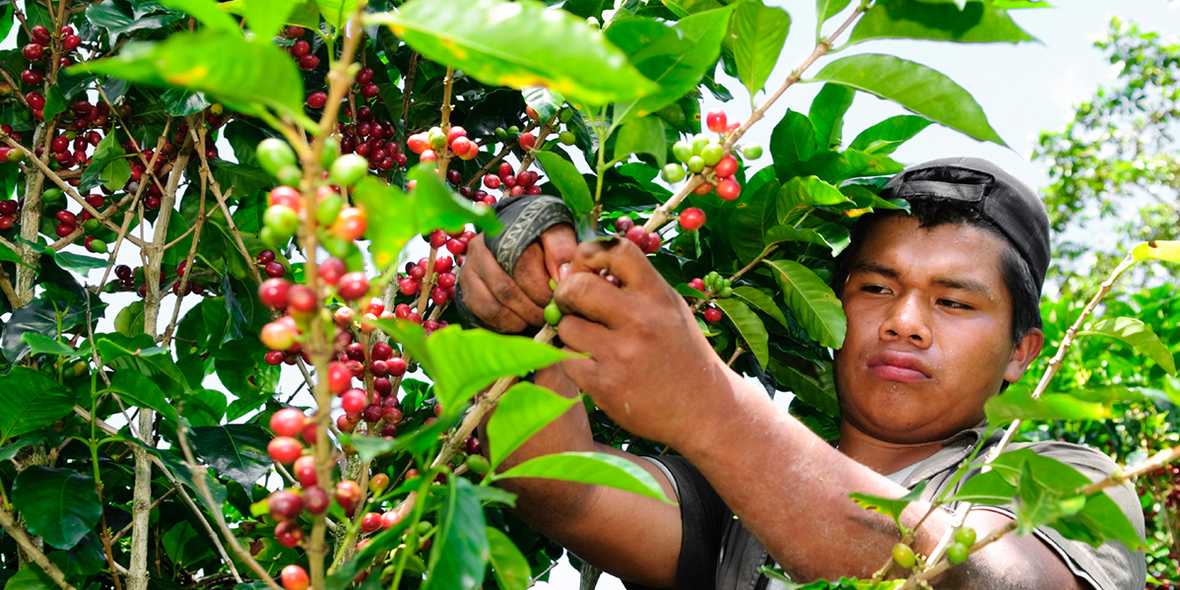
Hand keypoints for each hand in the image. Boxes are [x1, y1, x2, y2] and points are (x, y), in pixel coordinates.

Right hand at [457, 224, 576, 332]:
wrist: (514, 241)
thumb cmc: (539, 238)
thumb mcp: (555, 234)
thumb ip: (562, 249)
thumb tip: (562, 275)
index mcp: (504, 231)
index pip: (521, 264)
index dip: (542, 287)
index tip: (558, 298)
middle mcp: (480, 248)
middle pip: (505, 289)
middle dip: (533, 308)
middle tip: (550, 315)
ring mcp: (469, 269)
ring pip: (493, 305)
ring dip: (519, 318)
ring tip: (536, 318)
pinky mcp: (465, 289)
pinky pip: (483, 315)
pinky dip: (504, 324)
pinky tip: (520, 321)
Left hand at [553, 238, 732, 446]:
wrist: (704, 410)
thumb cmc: (680, 352)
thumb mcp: (668, 308)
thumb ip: (632, 286)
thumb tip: (578, 268)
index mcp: (658, 295)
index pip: (615, 250)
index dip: (590, 254)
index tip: (587, 270)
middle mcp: (640, 320)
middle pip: (576, 287)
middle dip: (566, 293)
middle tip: (572, 304)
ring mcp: (621, 354)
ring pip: (566, 326)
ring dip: (571, 332)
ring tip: (592, 342)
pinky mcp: (604, 385)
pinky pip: (566, 359)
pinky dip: (573, 361)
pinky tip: (595, 366)